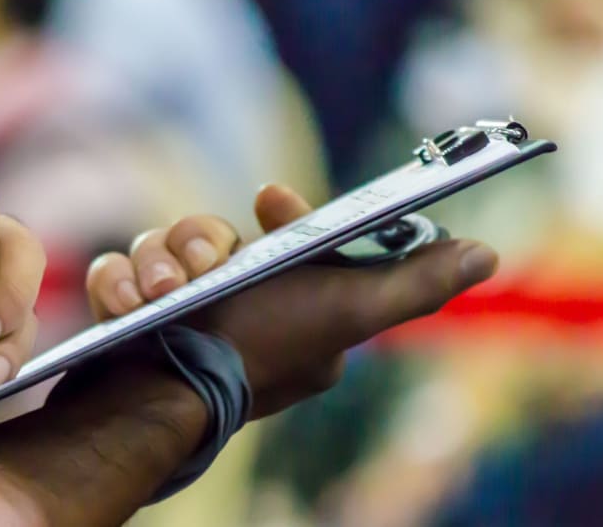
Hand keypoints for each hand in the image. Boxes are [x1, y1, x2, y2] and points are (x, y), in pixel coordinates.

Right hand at [86, 185, 497, 417]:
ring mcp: (178, 305)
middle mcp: (233, 298)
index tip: (272, 198)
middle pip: (210, 230)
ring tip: (162, 291)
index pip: (287, 231)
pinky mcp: (132, 313)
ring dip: (158, 259)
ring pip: (159, 244)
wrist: (170, 404)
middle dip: (203, 239)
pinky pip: (116, 274)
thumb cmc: (263, 352)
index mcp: (285, 293)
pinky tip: (128, 303)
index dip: (285, 209)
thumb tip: (485, 254)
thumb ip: (414, 284)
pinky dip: (118, 282)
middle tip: (207, 265)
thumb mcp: (347, 312)